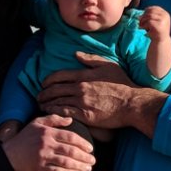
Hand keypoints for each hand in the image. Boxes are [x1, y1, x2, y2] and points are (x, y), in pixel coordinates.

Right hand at [2, 114, 95, 170]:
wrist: (9, 154)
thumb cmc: (25, 137)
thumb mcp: (37, 123)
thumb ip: (54, 119)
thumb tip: (70, 120)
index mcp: (47, 132)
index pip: (70, 136)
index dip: (82, 143)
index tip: (90, 148)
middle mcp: (46, 144)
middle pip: (70, 150)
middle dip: (84, 156)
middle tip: (93, 160)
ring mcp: (43, 156)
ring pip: (66, 162)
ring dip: (80, 166)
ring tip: (89, 168)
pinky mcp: (40, 168)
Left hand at [37, 57, 164, 135]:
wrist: (132, 103)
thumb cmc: (122, 84)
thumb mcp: (108, 65)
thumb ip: (90, 59)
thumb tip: (76, 54)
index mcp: (84, 75)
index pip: (59, 76)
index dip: (48, 80)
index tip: (43, 84)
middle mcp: (80, 88)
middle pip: (54, 89)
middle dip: (43, 93)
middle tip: (38, 97)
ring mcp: (82, 102)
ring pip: (57, 102)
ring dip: (46, 104)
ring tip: (41, 106)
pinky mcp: (85, 116)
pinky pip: (64, 113)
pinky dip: (55, 113)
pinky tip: (50, 114)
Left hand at [140, 5, 170, 41]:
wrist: (161, 41)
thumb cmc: (156, 31)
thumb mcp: (155, 22)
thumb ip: (150, 16)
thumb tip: (138, 16)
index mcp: (165, 13)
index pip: (154, 8)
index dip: (146, 11)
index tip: (142, 16)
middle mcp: (165, 15)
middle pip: (151, 11)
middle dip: (143, 16)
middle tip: (139, 21)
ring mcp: (163, 20)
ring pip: (149, 16)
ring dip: (143, 20)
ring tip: (140, 25)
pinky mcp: (160, 25)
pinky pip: (149, 22)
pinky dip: (144, 25)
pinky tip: (142, 28)